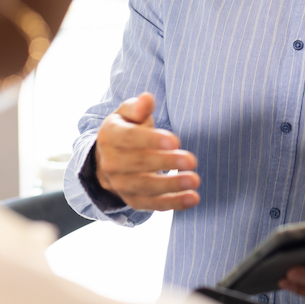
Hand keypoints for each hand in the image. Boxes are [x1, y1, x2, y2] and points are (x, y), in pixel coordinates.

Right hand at [94, 93, 200, 210]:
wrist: (110, 157)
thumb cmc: (127, 128)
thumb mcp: (128, 113)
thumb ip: (138, 106)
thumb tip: (146, 99)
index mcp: (110, 136)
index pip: (129, 138)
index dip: (151, 140)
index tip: (175, 141)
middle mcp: (110, 162)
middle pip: (139, 163)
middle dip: (166, 162)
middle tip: (192, 161)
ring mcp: (120, 184)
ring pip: (145, 187)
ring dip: (171, 185)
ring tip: (195, 180)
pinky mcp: (132, 199)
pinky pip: (152, 204)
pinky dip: (173, 203)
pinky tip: (192, 198)